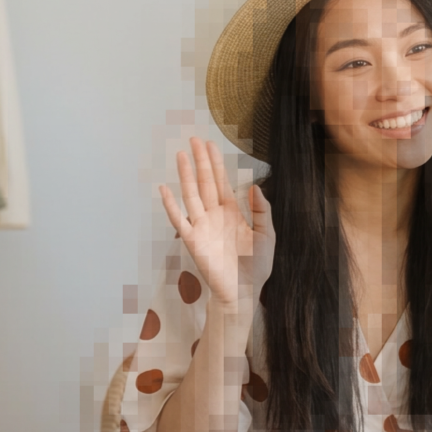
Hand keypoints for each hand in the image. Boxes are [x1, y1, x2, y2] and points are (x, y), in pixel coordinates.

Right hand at [159, 137, 275, 310]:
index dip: (216, 163)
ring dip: (186, 175)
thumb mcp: (267, 235)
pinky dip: (171, 205)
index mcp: (233, 213)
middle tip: (194, 140)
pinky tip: (165, 189)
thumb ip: (262, 210)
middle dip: (200, 161)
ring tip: (181, 155)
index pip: (222, 181)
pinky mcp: (194, 241)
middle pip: (205, 182)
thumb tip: (255, 186)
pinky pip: (179, 220)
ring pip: (192, 195)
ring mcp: (203, 227)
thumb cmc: (257, 266)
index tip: (211, 145)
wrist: (245, 292)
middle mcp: (215, 216)